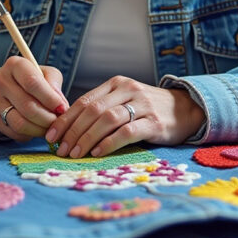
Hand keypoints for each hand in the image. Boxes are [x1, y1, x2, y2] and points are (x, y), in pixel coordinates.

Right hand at [0, 56, 68, 141]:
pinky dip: (29, 135)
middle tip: (58, 122)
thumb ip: (54, 84)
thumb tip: (60, 104)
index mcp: (15, 64)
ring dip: (39, 130)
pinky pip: (14, 133)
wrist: (3, 89)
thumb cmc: (30, 80)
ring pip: (20, 123)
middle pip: (27, 106)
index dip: (50, 99)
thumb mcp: (45, 74)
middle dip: (48, 118)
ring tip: (49, 128)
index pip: (32, 82)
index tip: (62, 108)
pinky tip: (35, 129)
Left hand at [46, 77, 205, 157]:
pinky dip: (109, 143)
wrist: (186, 109)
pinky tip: (97, 152)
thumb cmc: (148, 109)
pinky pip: (127, 131)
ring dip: (87, 138)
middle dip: (73, 131)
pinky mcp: (154, 122)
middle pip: (92, 110)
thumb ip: (102, 108)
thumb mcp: (125, 100)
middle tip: (61, 150)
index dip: (65, 120)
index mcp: (116, 84)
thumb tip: (69, 129)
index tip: (51, 136)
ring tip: (75, 154)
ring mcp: (142, 105)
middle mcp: (128, 90)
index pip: (84, 101)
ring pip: (107, 120)